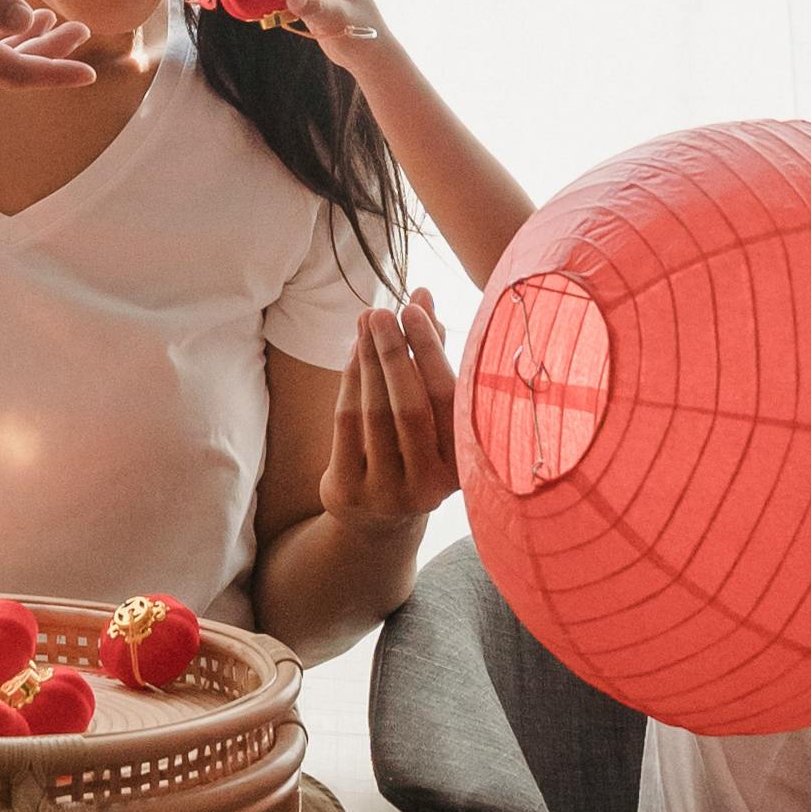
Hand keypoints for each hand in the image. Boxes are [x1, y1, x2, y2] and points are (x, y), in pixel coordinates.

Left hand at [322, 289, 464, 521]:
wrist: (378, 519)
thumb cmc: (415, 447)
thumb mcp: (433, 412)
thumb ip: (433, 355)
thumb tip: (424, 292)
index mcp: (463, 467)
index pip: (448, 400)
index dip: (430, 350)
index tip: (414, 307)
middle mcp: (430, 486)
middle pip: (409, 408)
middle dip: (394, 353)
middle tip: (380, 311)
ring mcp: (388, 494)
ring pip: (375, 414)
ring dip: (367, 361)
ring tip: (365, 320)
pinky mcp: (350, 493)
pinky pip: (347, 426)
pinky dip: (349, 382)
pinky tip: (353, 352)